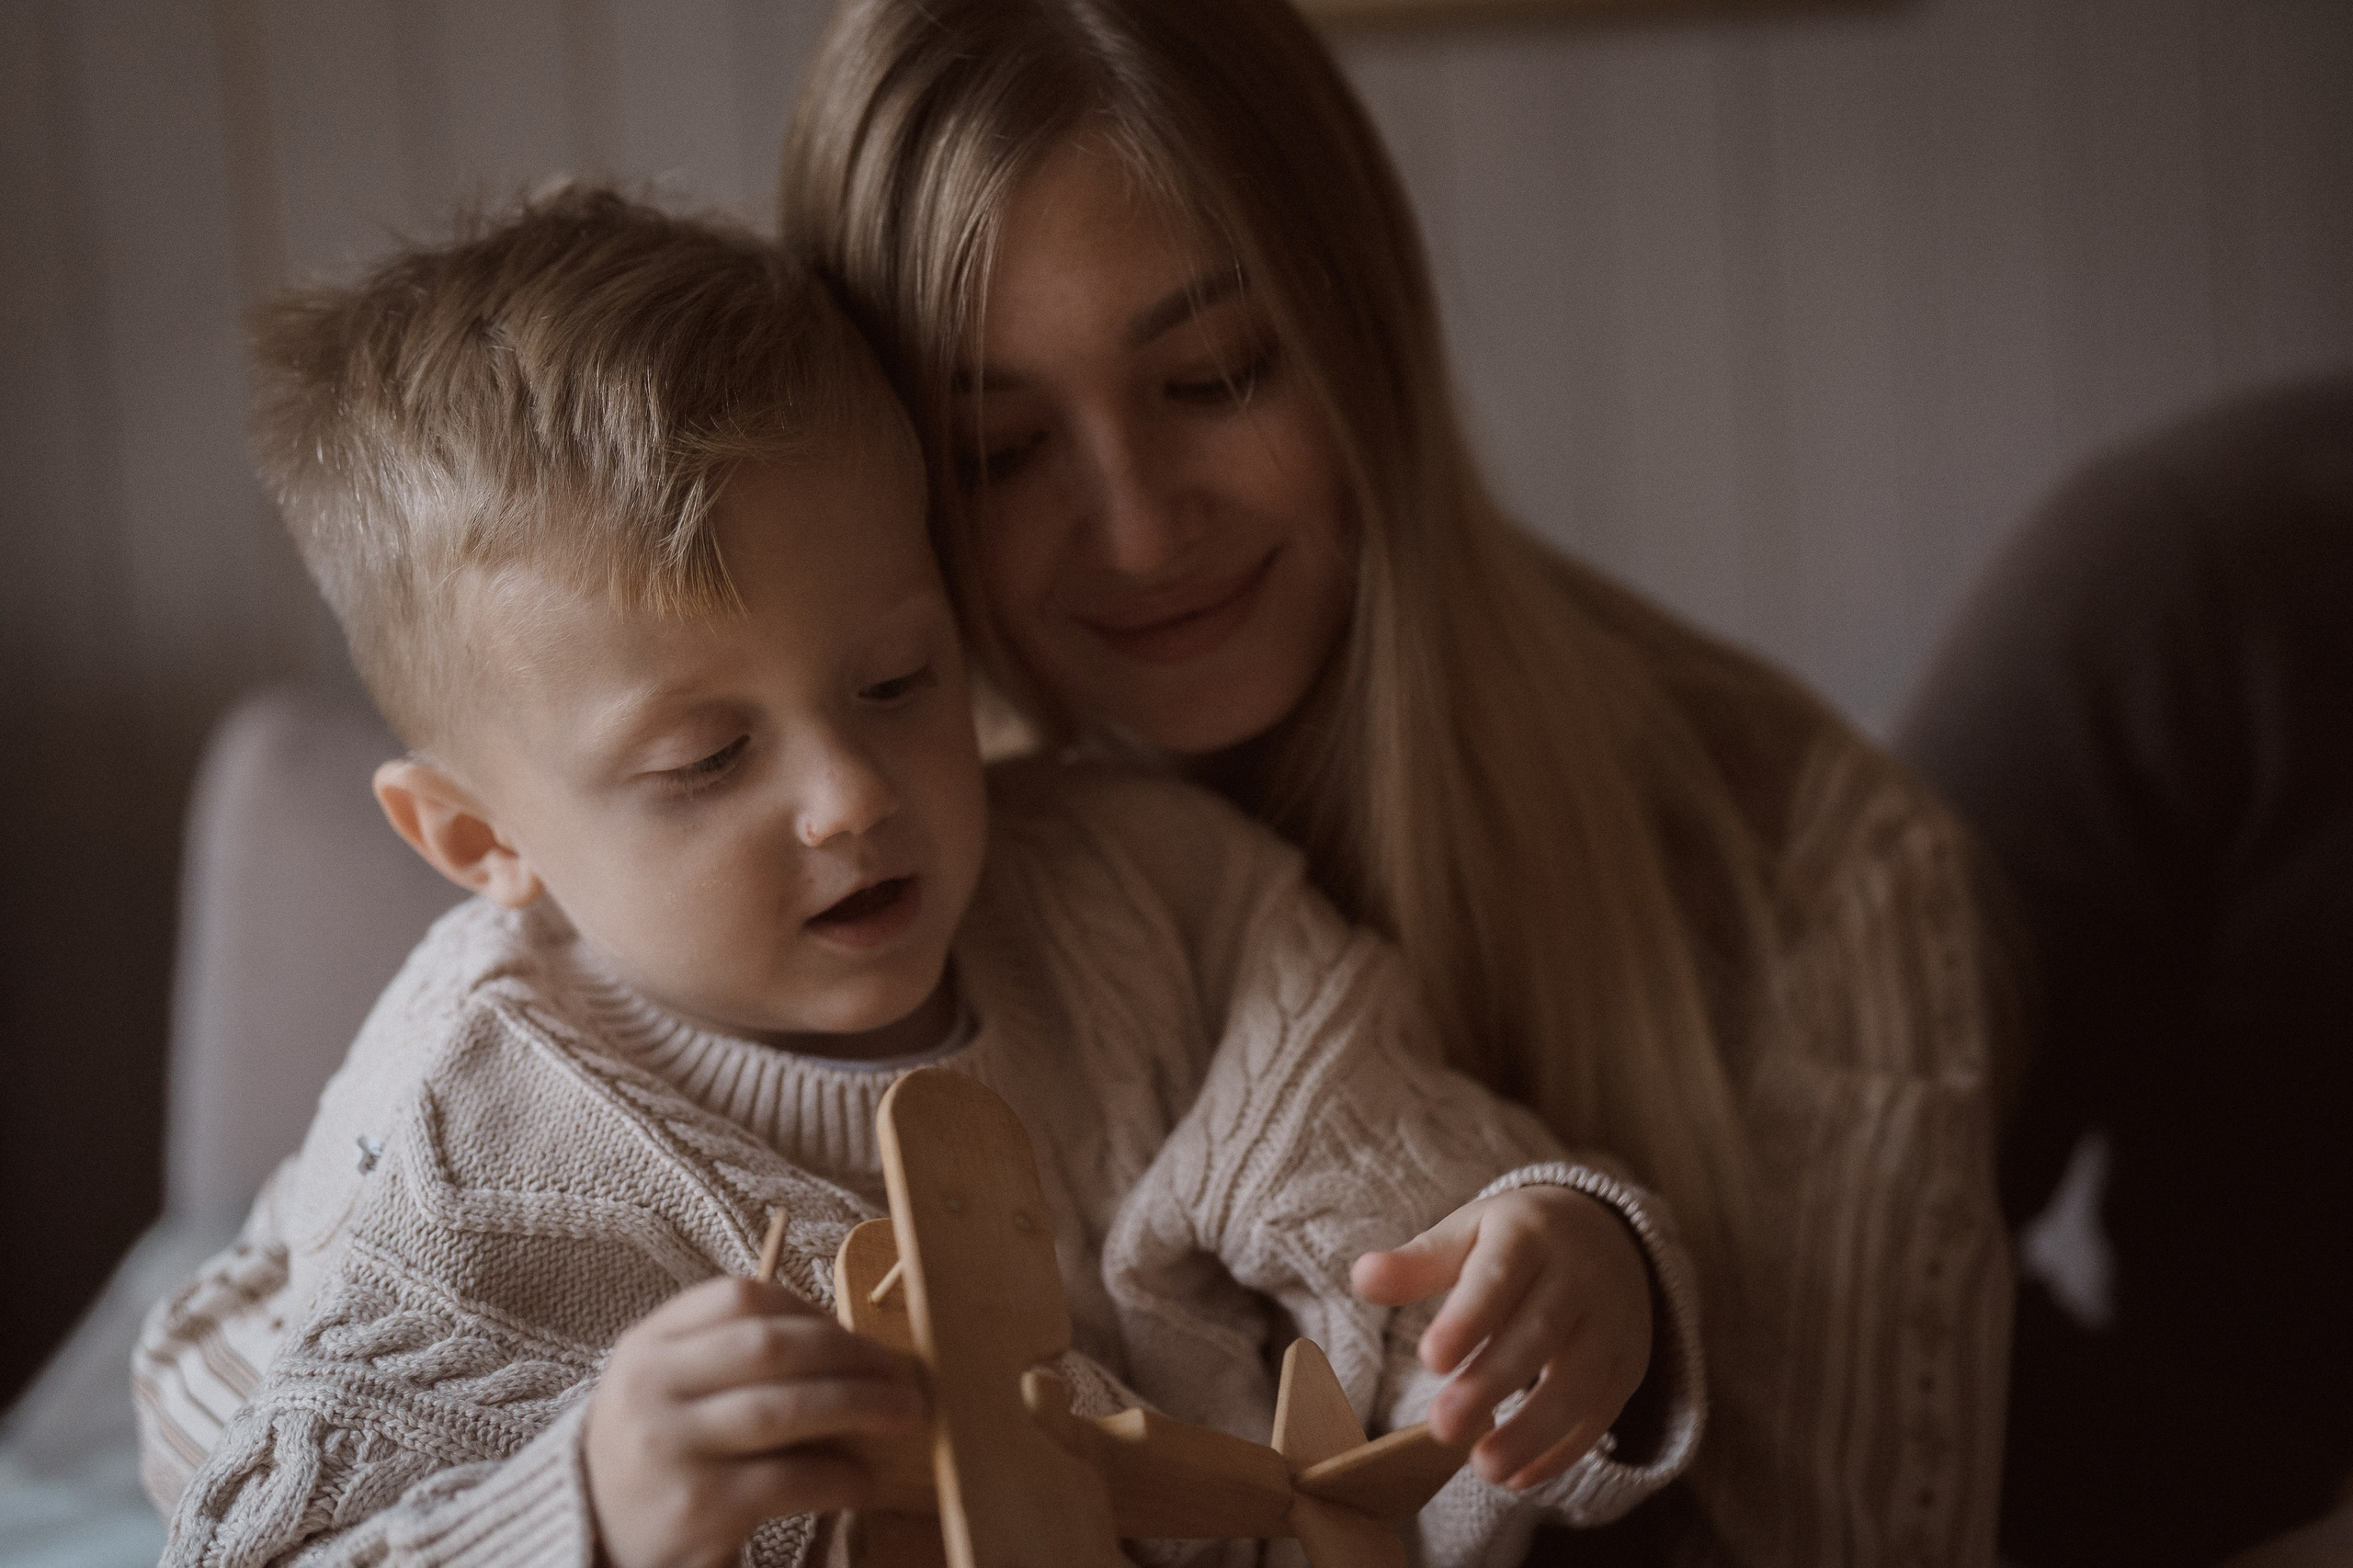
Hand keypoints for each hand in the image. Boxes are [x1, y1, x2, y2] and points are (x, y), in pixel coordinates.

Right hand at [584, 1277, 924, 1567]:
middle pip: (771, 1348)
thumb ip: (734, 1353)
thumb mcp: (668, 1385)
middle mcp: (651, 1389)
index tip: (853, 1334)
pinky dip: (840, 1476)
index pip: (742, 1299)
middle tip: (900, 1374)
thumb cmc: (657, 1449)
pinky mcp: (699, 1508)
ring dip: (859, 1406)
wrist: (591, 1533)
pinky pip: (789, 1480)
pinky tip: (864, 1479)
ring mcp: (672, 1448)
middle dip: (851, 1356)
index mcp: (648, 1345)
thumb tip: (853, 1349)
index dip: (811, 1310)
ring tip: (904, 1415)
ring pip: (784, 1410)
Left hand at [1352, 1187, 1651, 1490]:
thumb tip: (1362, 1278)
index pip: (1500, 1276)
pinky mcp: (1626, 1366)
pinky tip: (1517, 1476)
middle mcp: (1579, 1277)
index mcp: (1530, 1235)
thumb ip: (1418, 1263)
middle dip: (1492, 1383)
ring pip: (1578, 1382)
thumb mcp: (1468, 1233)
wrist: (1607, 1234)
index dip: (1468, 1318)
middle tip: (1442, 1428)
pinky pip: (1600, 1414)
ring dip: (1532, 1431)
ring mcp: (1611, 1324)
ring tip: (1483, 1468)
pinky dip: (1561, 1451)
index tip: (1429, 1358)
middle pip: (1540, 1334)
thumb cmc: (1516, 1241)